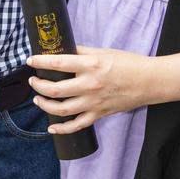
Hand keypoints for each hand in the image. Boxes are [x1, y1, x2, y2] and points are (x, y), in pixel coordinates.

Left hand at [27, 45, 155, 133]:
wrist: (149, 81)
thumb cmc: (128, 63)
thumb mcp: (104, 51)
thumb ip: (82, 51)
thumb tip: (63, 49)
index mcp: (91, 65)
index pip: (59, 63)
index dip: (40, 62)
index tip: (30, 60)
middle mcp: (90, 85)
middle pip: (55, 90)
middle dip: (38, 85)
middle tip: (32, 80)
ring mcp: (94, 103)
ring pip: (61, 110)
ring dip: (44, 105)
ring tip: (37, 99)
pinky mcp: (99, 115)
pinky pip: (76, 125)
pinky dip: (61, 129)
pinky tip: (51, 127)